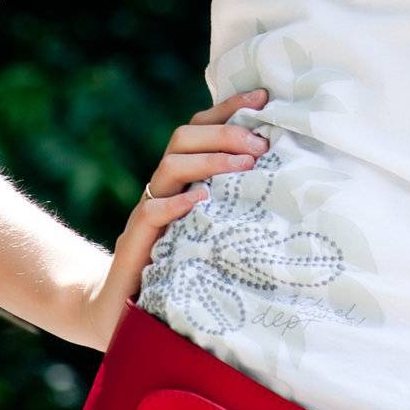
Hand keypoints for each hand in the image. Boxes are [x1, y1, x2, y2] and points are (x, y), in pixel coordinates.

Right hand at [79, 87, 269, 350]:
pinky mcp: (137, 241)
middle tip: (261, 144)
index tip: (263, 97)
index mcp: (181, 178)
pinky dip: (175, 203)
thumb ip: (234, 200)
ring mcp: (148, 211)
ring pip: (170, 167)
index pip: (199, 127)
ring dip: (209, 160)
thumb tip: (285, 177)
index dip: (228, 108)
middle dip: (223, 133)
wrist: (123, 311)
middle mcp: (163, 187)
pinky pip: (150, 212)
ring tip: (245, 165)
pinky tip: (201, 200)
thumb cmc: (181, 266)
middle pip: (183, 138)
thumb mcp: (212, 228)